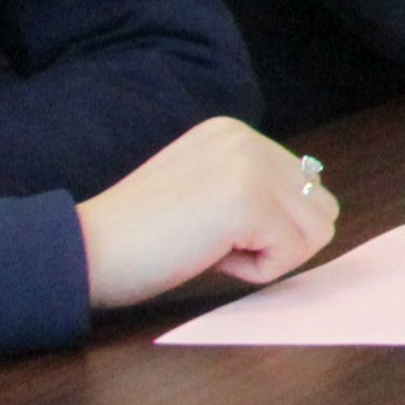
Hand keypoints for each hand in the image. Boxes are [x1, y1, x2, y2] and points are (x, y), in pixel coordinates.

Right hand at [77, 118, 337, 307]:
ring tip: (210, 245)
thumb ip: (254, 184)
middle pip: (320, 208)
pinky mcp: (247, 202)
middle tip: (213, 240)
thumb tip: (315, 202)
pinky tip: (208, 254)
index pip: (305, 186)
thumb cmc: (140, 236)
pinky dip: (256, 271)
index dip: (265, 226)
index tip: (208, 225)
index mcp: (234, 132)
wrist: (84, 251)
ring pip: (316, 231)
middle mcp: (246, 138)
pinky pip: (292, 254)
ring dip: (268, 254)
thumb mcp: (204, 189)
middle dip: (277, 240)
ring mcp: (249, 166)